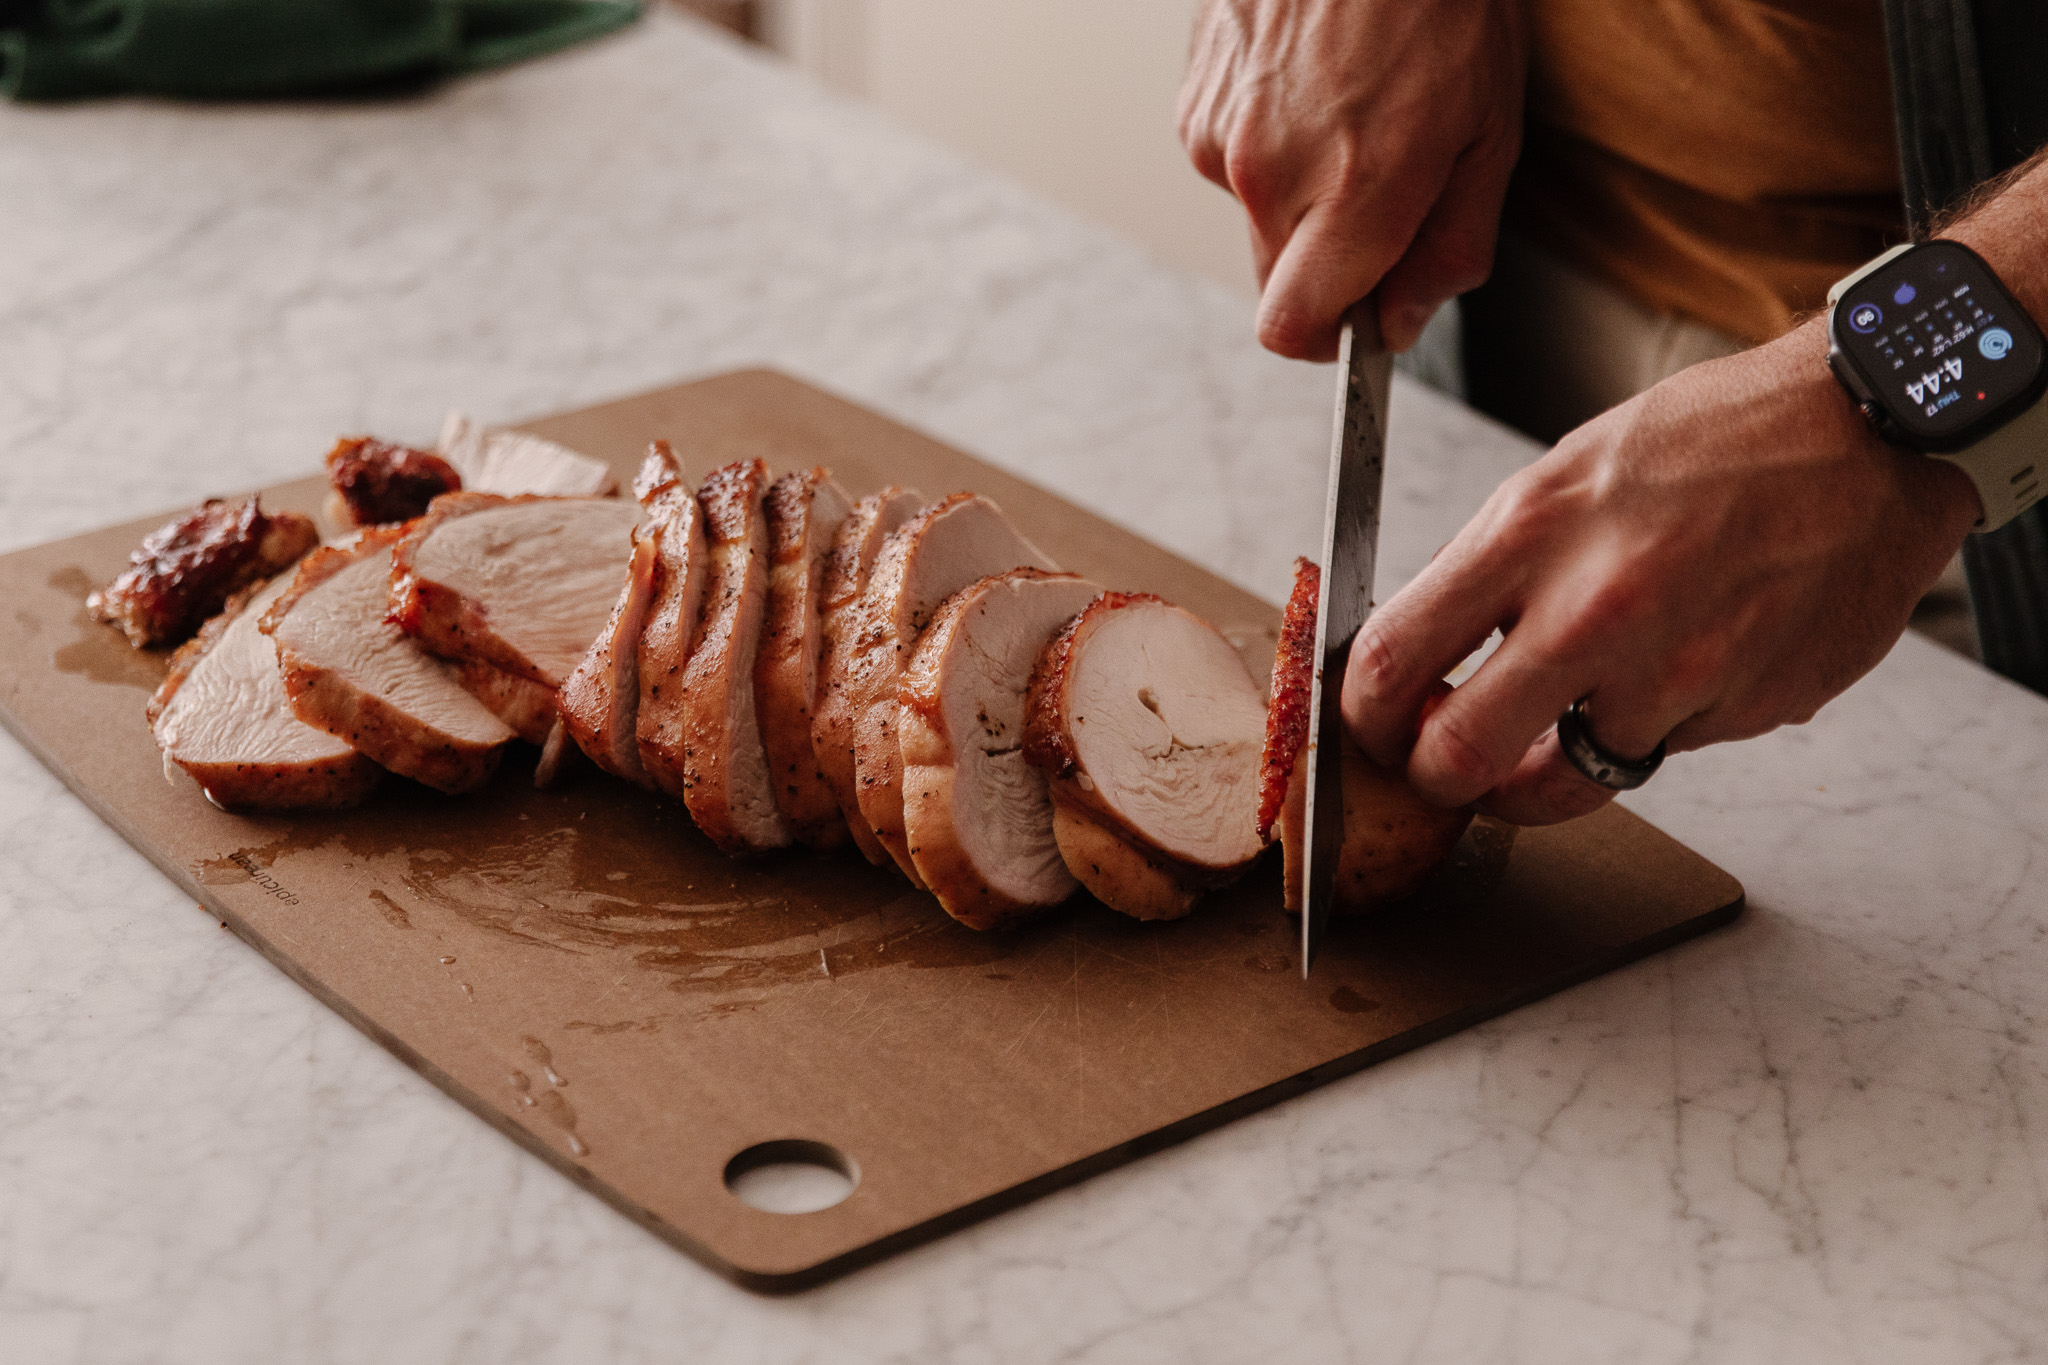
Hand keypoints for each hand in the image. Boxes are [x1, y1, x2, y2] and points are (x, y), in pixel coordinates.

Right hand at [1176, 0, 1525, 358]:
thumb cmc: (1440, 3)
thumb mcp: (1491, 132)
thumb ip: (1450, 248)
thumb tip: (1402, 323)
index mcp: (1352, 191)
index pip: (1293, 330)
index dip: (1328, 343)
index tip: (1358, 323)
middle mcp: (1270, 173)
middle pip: (1280, 282)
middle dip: (1329, 262)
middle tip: (1383, 190)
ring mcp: (1219, 136)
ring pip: (1256, 219)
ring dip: (1300, 196)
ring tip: (1351, 112)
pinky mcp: (1195, 104)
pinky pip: (1230, 162)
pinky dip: (1270, 144)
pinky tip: (1311, 88)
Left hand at [1340, 320, 1982, 824]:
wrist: (1871, 431)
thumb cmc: (1714, 441)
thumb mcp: (1563, 476)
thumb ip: (1487, 574)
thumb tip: (1417, 661)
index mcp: (1529, 534)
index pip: (1391, 663)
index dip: (1361, 721)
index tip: (1370, 730)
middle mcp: (1595, 611)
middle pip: (1461, 759)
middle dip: (1442, 780)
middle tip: (1451, 767)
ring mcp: (1677, 672)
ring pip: (1576, 770)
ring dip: (1577, 742)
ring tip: (1622, 665)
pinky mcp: (1747, 710)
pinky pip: (1671, 751)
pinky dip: (1668, 722)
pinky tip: (1702, 647)